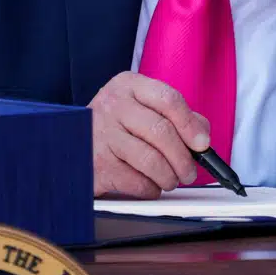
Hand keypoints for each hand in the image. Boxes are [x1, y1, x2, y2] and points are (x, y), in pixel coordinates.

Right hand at [88, 72, 210, 198]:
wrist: (72, 143)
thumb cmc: (115, 126)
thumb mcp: (141, 108)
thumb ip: (174, 116)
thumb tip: (202, 135)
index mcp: (129, 85)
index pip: (168, 99)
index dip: (190, 124)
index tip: (202, 144)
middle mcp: (113, 105)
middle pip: (162, 131)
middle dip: (183, 158)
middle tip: (189, 172)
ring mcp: (102, 134)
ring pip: (151, 160)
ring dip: (168, 177)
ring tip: (170, 180)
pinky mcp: (97, 163)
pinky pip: (136, 181)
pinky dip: (150, 189)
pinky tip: (149, 185)